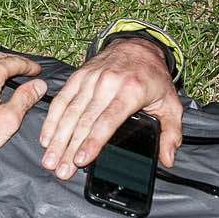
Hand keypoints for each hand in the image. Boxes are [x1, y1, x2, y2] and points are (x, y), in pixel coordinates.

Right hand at [39, 36, 181, 179]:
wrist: (139, 46)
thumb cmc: (153, 78)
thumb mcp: (171, 104)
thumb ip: (171, 133)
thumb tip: (168, 158)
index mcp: (131, 91)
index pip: (107, 121)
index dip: (92, 141)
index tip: (81, 159)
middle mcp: (108, 83)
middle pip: (83, 121)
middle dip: (69, 148)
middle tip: (61, 171)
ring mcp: (90, 79)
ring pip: (69, 112)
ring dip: (57, 139)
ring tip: (50, 160)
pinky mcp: (78, 77)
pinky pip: (62, 100)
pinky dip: (52, 120)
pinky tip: (46, 138)